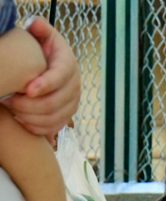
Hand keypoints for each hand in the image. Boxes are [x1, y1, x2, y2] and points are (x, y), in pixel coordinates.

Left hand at [1, 17, 80, 136]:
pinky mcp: (66, 115)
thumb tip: (36, 25)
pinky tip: (21, 120)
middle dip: (30, 104)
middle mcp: (75, 85)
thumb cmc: (41, 49)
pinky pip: (54, 128)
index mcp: (68, 64)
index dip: (46, 85)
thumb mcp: (41, 35)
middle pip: (56, 102)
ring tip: (12, 109)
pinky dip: (37, 128)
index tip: (27, 89)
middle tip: (8, 99)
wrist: (50, 64)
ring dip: (31, 117)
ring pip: (54, 117)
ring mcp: (72, 102)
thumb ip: (39, 28)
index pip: (60, 77)